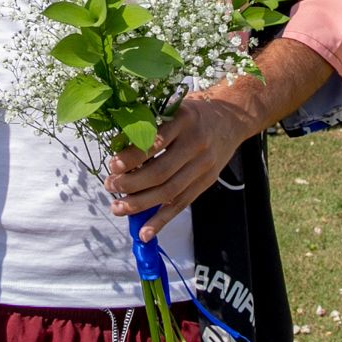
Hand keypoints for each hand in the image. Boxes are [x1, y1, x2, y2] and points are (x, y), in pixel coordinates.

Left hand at [105, 93, 254, 237]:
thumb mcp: (173, 108)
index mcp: (183, 120)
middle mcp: (195, 143)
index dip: (133, 157)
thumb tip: (116, 148)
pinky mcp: (206, 182)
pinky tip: (144, 233)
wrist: (231, 119)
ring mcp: (203, 166)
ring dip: (140, 204)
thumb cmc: (192, 114)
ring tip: (118, 208)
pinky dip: (161, 221)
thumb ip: (149, 124)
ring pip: (169, 191)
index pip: (155, 142)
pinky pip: (181, 204)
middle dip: (131, 183)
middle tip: (110, 185)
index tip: (114, 164)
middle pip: (161, 171)